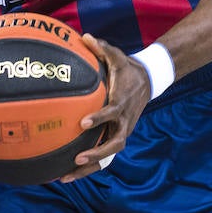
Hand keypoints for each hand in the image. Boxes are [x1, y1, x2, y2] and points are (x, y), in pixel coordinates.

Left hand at [60, 34, 150, 182]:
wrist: (147, 82)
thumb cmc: (126, 68)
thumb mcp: (117, 56)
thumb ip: (101, 48)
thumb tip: (84, 36)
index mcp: (122, 103)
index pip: (112, 113)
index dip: (99, 118)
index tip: (83, 122)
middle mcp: (124, 122)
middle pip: (113, 144)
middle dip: (96, 153)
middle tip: (76, 158)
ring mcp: (121, 132)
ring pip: (108, 156)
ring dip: (88, 168)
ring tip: (64, 177)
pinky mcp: (116, 137)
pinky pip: (102, 156)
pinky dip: (88, 166)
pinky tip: (65, 173)